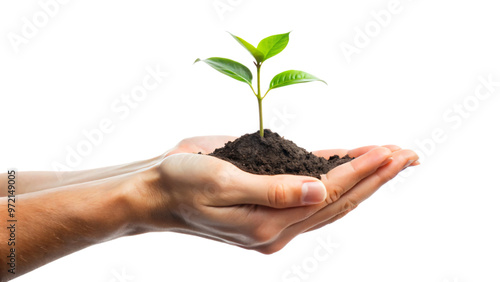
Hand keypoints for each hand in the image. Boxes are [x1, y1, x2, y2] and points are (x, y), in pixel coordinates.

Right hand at [133, 138, 417, 253]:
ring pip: (331, 201)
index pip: (326, 195)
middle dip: (374, 177)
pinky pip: (310, 192)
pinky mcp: (270, 203)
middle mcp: (277, 225)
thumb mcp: (222, 183)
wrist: (156, 192)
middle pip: (338, 201)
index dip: (358, 172)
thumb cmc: (181, 184)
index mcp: (267, 225)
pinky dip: (335, 177)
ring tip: (393, 160)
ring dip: (364, 180)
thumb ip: (273, 190)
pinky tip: (354, 164)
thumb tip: (321, 191)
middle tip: (407, 155)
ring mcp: (275, 217)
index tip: (387, 152)